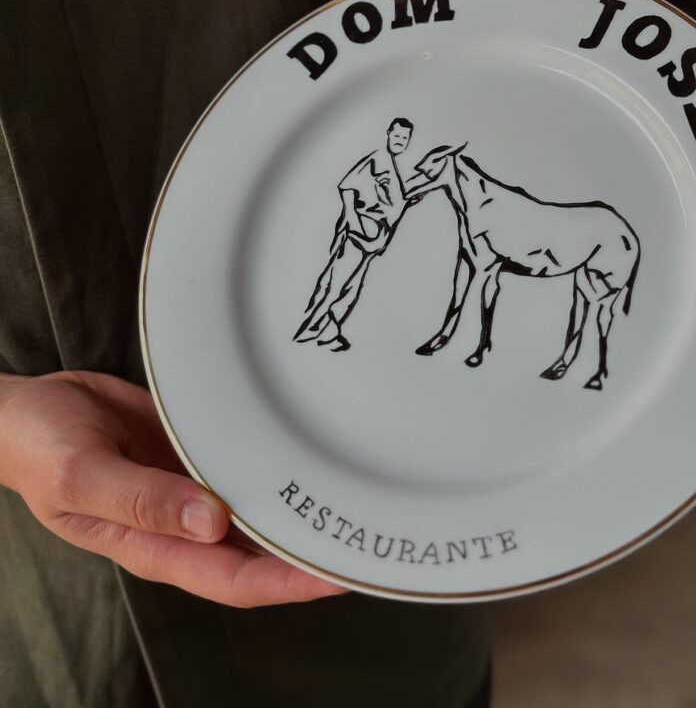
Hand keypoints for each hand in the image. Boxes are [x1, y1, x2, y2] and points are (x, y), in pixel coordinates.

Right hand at [0, 371, 346, 607]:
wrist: (26, 407)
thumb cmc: (39, 449)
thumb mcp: (81, 476)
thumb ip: (142, 501)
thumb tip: (211, 523)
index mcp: (156, 544)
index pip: (238, 579)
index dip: (291, 583)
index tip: (339, 573)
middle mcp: (183, 521)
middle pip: (261, 550)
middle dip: (311, 549)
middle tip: (366, 530)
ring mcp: (191, 485)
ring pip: (258, 506)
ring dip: (298, 505)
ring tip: (351, 493)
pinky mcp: (195, 449)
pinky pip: (243, 459)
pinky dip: (272, 461)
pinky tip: (303, 448)